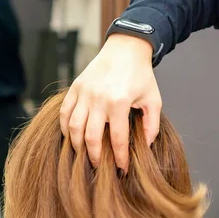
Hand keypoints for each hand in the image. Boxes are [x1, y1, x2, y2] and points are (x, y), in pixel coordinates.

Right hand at [60, 34, 161, 172]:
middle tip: (99, 168)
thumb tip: (145, 147)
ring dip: (77, 146)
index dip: (120, 158)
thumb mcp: (153, 100)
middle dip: (95, 157)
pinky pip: (65, 113)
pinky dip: (65, 128)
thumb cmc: (141, 75)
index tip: (122, 169)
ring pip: (74, 127)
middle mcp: (98, 98)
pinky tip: (71, 138)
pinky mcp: (75, 88)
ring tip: (84, 156)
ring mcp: (84, 93)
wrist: (126, 48)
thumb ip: (152, 125)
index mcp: (119, 102)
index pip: (117, 139)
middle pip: (91, 137)